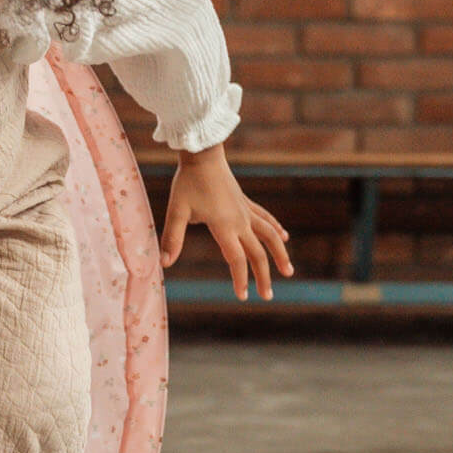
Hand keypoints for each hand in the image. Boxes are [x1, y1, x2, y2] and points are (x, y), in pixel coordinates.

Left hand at [160, 144, 292, 300]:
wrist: (203, 155)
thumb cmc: (188, 182)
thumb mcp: (176, 211)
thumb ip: (172, 238)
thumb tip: (164, 263)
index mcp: (224, 226)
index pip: (236, 259)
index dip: (241, 279)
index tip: (243, 296)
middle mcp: (240, 221)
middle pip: (257, 253)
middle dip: (263, 276)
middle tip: (267, 297)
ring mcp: (245, 211)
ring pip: (270, 236)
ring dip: (279, 255)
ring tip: (288, 272)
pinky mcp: (245, 202)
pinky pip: (265, 219)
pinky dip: (276, 230)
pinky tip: (284, 238)